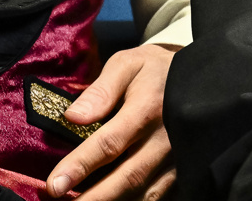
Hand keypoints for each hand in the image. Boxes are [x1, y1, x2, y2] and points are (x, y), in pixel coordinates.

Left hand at [47, 43, 178, 199]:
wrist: (198, 76)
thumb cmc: (153, 70)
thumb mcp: (127, 65)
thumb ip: (101, 90)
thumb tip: (72, 117)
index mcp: (148, 107)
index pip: (111, 142)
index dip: (80, 166)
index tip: (54, 185)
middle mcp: (167, 136)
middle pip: (128, 176)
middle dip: (93, 198)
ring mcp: (179, 156)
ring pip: (145, 193)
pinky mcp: (186, 168)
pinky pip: (160, 195)